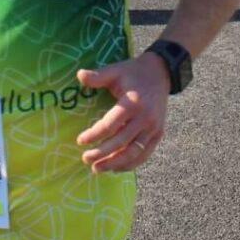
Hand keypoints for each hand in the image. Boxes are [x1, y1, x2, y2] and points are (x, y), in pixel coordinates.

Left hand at [75, 52, 169, 172]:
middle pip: (121, 142)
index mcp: (133, 103)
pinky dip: (130, 164)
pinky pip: (145, 154)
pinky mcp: (158, 134)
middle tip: (85, 159)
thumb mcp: (116, 70)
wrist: (161, 72)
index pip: (110, 125)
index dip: (94, 135)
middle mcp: (145, 118)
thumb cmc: (134, 72)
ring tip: (97, 169)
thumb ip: (98, 76)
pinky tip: (116, 168)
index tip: (80, 141)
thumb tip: (79, 75)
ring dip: (115, 163)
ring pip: (134, 153)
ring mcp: (154, 128)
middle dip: (102, 153)